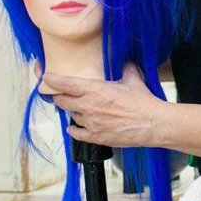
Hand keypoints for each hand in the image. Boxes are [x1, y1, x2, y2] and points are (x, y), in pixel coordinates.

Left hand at [45, 63, 165, 149]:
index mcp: (95, 90)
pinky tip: (74, 127)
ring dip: (75, 112)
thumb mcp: (134, 81)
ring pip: (72, 116)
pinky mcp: (96, 137)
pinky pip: (77, 133)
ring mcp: (91, 123)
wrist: (154, 124)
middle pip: (62, 101)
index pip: (64, 83)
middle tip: (64, 95)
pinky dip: (74, 130)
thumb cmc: (144, 102)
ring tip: (82, 110)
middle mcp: (88, 106)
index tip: (46, 78)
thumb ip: (126, 70)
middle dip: (61, 97)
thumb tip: (126, 63)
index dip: (52, 80)